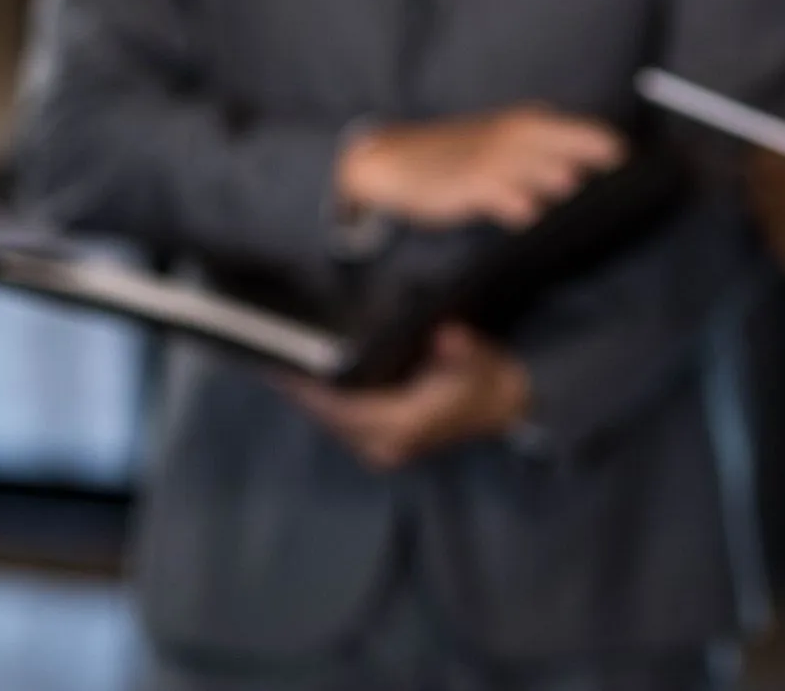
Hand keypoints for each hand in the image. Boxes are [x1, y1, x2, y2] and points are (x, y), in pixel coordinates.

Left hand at [280, 324, 533, 470]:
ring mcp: (383, 448)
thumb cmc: (492, 384)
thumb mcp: (483, 362)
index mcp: (400, 426)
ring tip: (288, 362)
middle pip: (329, 415)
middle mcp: (383, 444)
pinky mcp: (385, 442)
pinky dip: (329, 400)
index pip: (340, 407)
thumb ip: (464, 352)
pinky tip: (317, 377)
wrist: (511, 410)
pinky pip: (344, 421)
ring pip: (334, 420)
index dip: (308, 387)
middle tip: (274, 353)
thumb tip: (447, 335)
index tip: (278, 362)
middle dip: (304, 388)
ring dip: (314, 395)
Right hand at [335, 105, 623, 229]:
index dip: (619, 156)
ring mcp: (496, 158)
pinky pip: (505, 193)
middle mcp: (521, 135)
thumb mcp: (504, 147)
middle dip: (606, 171)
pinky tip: (534, 218)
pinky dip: (522, 206)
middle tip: (634, 198)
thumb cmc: (458, 156)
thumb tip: (589, 185)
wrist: (393, 159)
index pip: (592, 134)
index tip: (650, 182)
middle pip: (579, 148)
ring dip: (569, 187)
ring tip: (591, 207)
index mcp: (533, 123)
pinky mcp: (471, 184)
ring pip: (547, 170)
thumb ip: (546, 161)